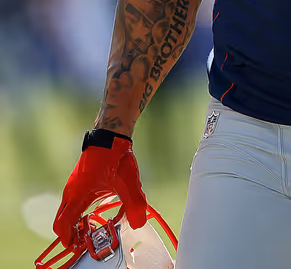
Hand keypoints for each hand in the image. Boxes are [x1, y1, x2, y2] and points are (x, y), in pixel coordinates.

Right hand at [53, 130, 146, 247]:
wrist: (111, 134)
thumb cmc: (115, 156)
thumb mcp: (128, 183)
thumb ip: (134, 205)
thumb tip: (138, 223)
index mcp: (77, 196)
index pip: (61, 227)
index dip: (69, 241)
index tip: (82, 245)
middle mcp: (71, 193)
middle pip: (62, 223)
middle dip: (73, 235)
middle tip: (90, 239)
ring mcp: (73, 187)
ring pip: (67, 213)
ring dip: (77, 224)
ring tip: (97, 227)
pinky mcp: (79, 182)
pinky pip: (74, 203)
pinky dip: (81, 213)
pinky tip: (100, 210)